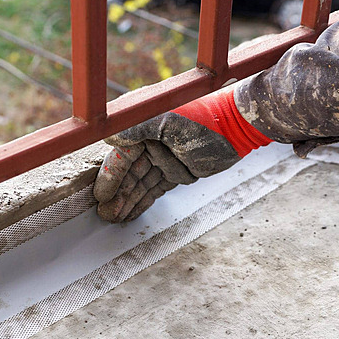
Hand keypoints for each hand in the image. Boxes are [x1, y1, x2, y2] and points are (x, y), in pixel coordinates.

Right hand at [93, 91, 272, 221]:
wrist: (237, 128)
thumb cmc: (203, 119)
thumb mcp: (167, 121)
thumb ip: (136, 128)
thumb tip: (108, 138)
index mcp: (143, 126)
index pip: (121, 156)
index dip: (111, 177)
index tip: (101, 197)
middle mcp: (149, 141)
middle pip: (129, 173)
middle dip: (118, 195)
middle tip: (106, 215)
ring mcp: (163, 157)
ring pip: (141, 183)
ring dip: (129, 201)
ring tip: (116, 219)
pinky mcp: (177, 171)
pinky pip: (156, 188)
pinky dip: (145, 200)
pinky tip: (132, 213)